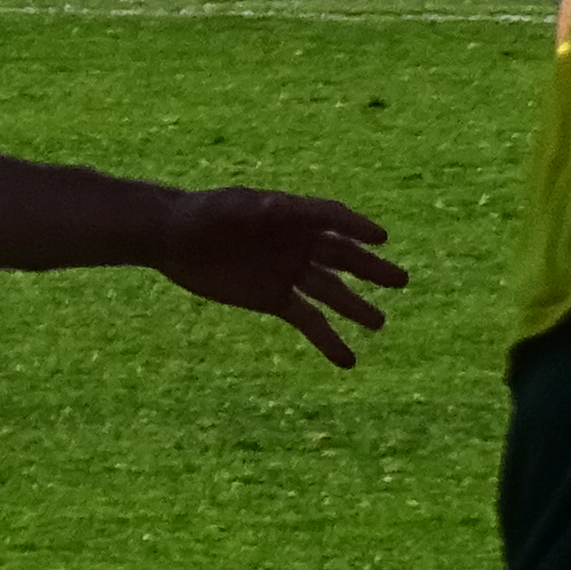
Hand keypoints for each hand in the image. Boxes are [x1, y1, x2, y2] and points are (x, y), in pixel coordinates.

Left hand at [152, 188, 404, 368]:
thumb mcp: (230, 208)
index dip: (355, 226)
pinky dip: (328, 339)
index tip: (380, 237)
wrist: (170, 239)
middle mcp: (298, 243)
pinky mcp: (273, 298)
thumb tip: (283, 208)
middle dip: (370, 269)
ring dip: (355, 308)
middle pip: (342, 257)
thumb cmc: (201, 214)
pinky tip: (348, 361)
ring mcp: (288, 272)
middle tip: (400, 281)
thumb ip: (260, 210)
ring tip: (378, 324)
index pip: (333, 219)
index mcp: (292, 215)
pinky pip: (309, 320)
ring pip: (331, 292)